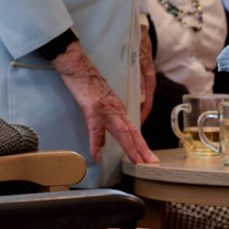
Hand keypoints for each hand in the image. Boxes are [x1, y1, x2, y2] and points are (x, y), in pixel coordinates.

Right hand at [53, 42, 156, 163]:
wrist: (76, 65)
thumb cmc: (84, 84)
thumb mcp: (96, 105)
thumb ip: (101, 125)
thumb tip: (102, 144)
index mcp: (117, 109)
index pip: (132, 129)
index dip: (141, 144)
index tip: (148, 158)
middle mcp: (115, 108)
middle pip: (131, 131)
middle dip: (142, 149)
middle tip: (151, 163)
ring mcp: (104, 108)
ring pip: (120, 130)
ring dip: (129, 146)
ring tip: (136, 161)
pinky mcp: (91, 106)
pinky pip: (95, 128)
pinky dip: (95, 142)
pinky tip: (96, 155)